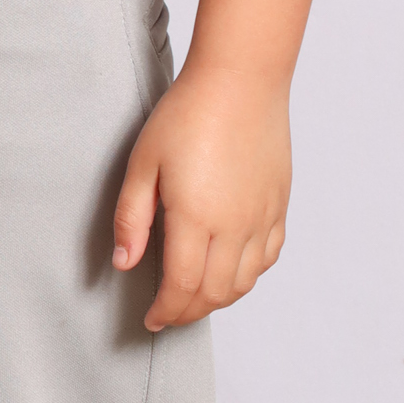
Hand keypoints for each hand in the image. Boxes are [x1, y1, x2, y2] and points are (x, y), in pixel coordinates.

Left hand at [112, 57, 291, 332]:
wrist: (240, 81)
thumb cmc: (186, 114)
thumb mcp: (143, 163)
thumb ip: (131, 219)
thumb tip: (125, 264)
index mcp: (197, 217)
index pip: (182, 287)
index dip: (165, 311)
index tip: (150, 320)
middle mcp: (236, 226)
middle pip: (215, 293)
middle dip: (188, 312)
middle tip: (167, 315)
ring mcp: (263, 217)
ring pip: (244, 282)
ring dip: (217, 300)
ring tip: (193, 299)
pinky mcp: (279, 205)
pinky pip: (268, 258)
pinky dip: (247, 276)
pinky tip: (230, 272)